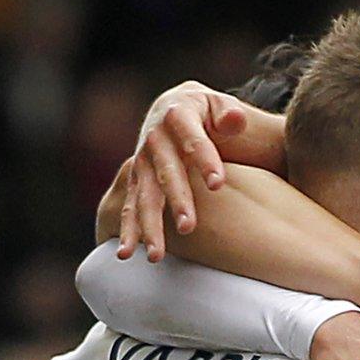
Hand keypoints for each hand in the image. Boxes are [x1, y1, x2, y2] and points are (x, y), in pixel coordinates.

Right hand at [118, 81, 251, 261]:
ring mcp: (142, 163)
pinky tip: (125, 255)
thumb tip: (234, 120)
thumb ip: (227, 112)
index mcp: (177, 116)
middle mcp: (154, 140)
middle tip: (189, 227)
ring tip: (156, 256)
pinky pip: (129, 208)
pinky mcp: (136, 182)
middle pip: (167, 172)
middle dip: (177, 200)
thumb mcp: (218, 103)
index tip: (218, 184)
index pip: (193, 140)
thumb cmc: (206, 111)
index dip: (205, 160)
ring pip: (146, 197)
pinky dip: (128, 232)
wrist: (173, 109)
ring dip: (150, 226)